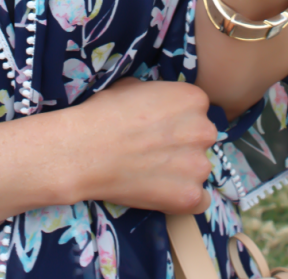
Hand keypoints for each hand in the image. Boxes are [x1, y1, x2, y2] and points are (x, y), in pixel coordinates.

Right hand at [70, 78, 215, 213]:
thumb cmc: (104, 113)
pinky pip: (200, 200)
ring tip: (152, 173)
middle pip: (200, 139)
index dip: (177, 120)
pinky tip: (162, 192)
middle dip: (182, 145)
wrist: (84, 151)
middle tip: (154, 151)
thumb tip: (160, 106)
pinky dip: (184, 198)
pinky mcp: (190, 197)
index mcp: (194, 99)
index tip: (158, 128)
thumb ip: (159, 96)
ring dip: (182, 171)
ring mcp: (199, 166)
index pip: (196, 112)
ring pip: (198, 169)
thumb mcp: (135, 87)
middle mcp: (203, 130)